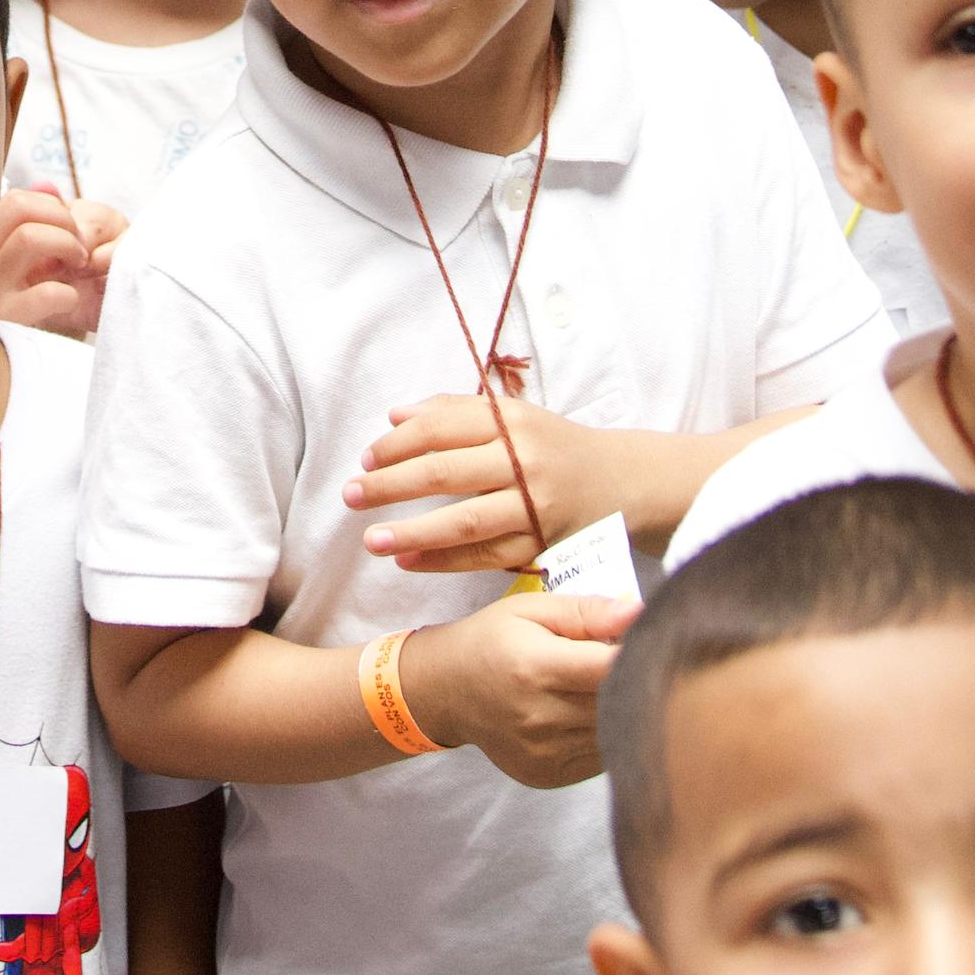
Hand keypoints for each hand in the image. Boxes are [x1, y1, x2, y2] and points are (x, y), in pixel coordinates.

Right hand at [0, 186, 122, 336]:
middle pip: (20, 206)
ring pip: (31, 237)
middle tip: (78, 244)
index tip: (66, 228)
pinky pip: (46, 293)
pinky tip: (67, 300)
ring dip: (68, 245)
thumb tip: (48, 186)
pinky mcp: (3, 322)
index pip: (15, 198)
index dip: (51, 207)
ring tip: (79, 265)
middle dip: (62, 218)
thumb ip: (22, 223)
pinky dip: (67, 292)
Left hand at [350, 395, 652, 574]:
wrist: (624, 483)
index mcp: (513, 420)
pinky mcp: (543, 543)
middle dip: (390, 485)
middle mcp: (525, 460)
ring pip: (465, 521)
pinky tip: (409, 561)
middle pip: (445, 472)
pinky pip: (486, 556)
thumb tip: (395, 417)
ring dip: (413, 532)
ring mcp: (536, 506)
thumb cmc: (554, 447)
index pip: (441, 428)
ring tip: (372, 540)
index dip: (397, 444)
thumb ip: (455, 412)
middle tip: (351, 496)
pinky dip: (445, 560)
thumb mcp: (514, 417)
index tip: (366, 459)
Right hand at [398, 587, 639, 787]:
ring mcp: (546, 753)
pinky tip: (585, 714)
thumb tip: (639, 613)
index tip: (644, 641)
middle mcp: (542, 718)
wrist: (446, 691)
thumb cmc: (491, 641)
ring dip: (620, 709)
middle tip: (624, 660)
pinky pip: (600, 757)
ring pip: (615, 732)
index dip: (638, 654)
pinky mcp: (549, 776)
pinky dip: (603, 734)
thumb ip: (587, 611)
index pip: (612, 668)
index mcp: (537, 668)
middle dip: (633, 680)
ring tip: (598, 685)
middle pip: (619, 702)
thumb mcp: (531, 610)